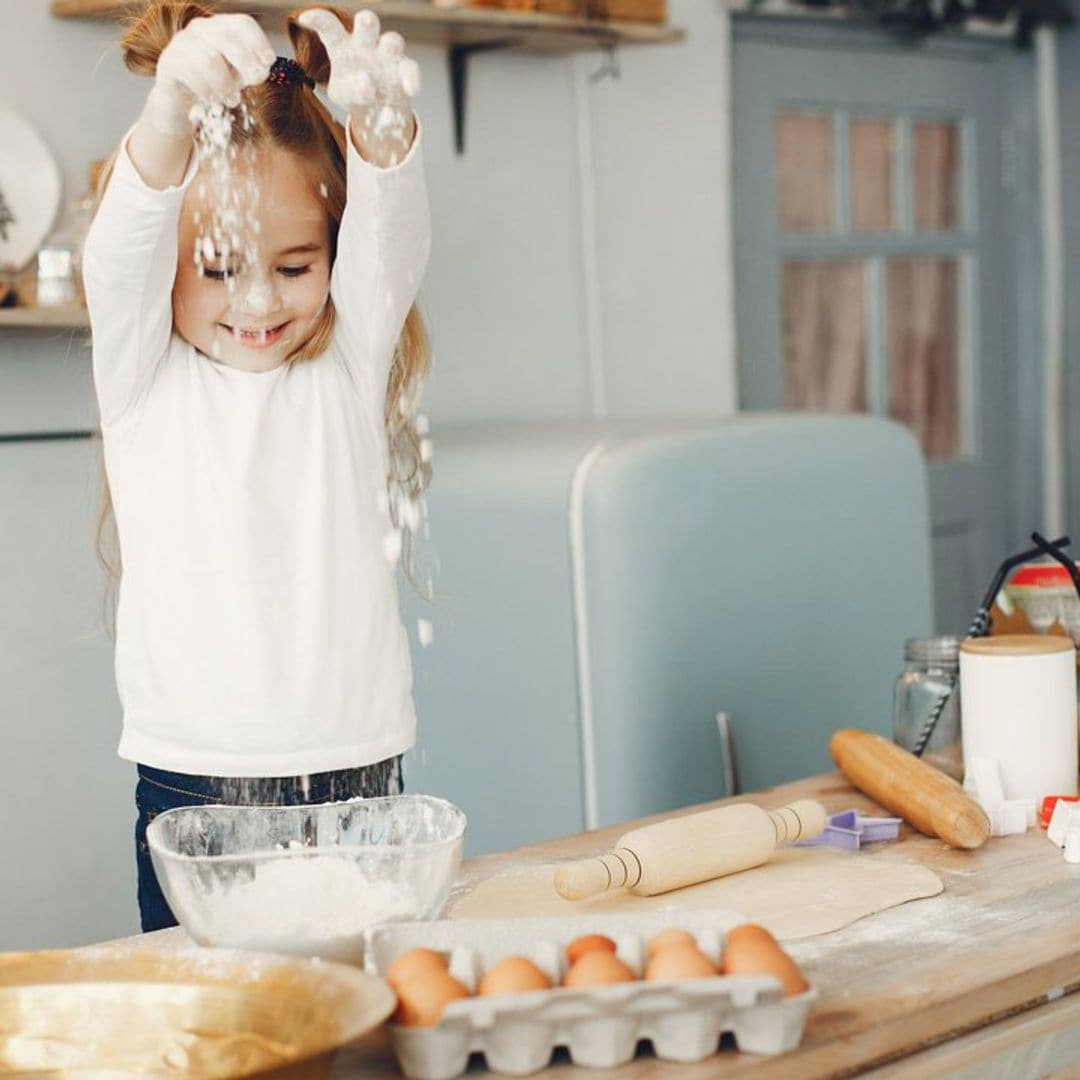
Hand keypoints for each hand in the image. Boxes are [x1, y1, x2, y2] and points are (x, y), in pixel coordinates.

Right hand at [146, 14, 276, 135]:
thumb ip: (252, 70)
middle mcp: (201, 29)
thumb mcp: (239, 76)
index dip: (259, 42)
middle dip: (245, 62)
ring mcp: (182, 43)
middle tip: (252, 82)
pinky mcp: (169, 62)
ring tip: (231, 99)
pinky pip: (189, 73)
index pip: (243, 24)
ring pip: (209, 59)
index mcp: (222, 29)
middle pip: (226, 38)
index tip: (268, 62)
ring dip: (225, 83)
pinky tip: (211, 100)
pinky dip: (206, 90)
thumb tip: (261, 70)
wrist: (181, 102)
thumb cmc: (215, 84)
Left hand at [297, 8, 419, 162]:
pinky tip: (411, 89)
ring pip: (393, 41)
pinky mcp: (404, 71)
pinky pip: (411, 69)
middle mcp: (366, 44)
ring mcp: (387, 56)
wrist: (375, 109)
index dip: (319, 20)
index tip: (305, 19)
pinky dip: (412, 78)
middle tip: (365, 21)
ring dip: (393, 44)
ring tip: (391, 50)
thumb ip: (350, 90)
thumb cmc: (353, 91)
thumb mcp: (342, 94)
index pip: (330, 27)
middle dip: (368, 21)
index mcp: (343, 44)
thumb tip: (368, 85)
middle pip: (368, 23)